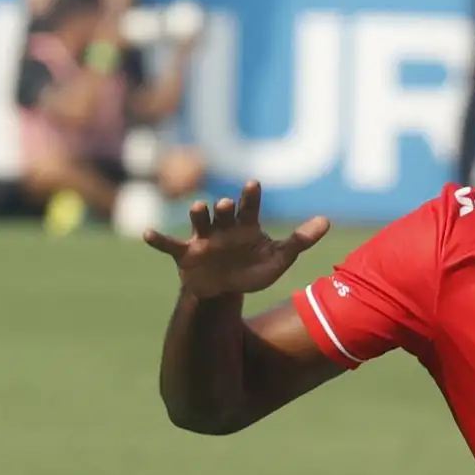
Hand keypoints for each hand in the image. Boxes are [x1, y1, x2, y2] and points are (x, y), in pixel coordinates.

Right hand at [144, 181, 330, 299]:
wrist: (225, 290)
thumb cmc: (253, 269)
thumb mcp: (279, 258)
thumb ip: (301, 240)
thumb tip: (327, 221)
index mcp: (247, 226)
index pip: (250, 207)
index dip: (251, 196)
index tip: (253, 184)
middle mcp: (224, 228)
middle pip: (224, 213)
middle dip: (225, 209)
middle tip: (227, 204)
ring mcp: (204, 239)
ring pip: (199, 222)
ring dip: (198, 215)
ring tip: (198, 208)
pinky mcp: (186, 254)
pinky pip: (170, 245)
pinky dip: (159, 239)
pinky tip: (147, 233)